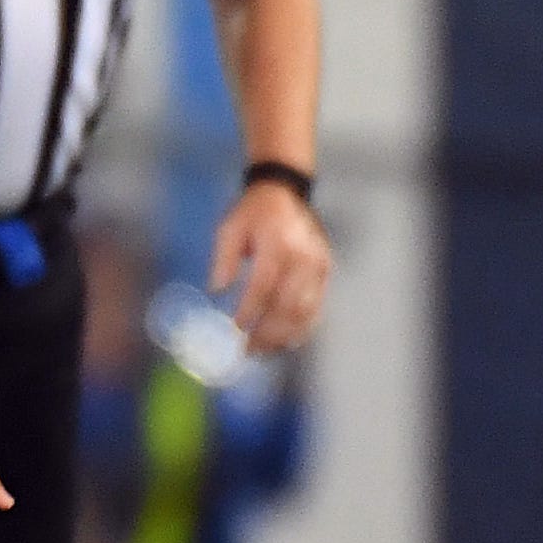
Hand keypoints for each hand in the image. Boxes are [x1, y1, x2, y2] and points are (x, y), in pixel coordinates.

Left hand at [209, 180, 330, 353]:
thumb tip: (217, 292)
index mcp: (278, 243)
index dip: (251, 310)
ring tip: (263, 351)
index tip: (236, 329)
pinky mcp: (326, 271)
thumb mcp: (229, 228)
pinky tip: (285, 340)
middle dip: (268, 332)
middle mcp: (304, 256)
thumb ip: (223, 260)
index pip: (264, 285)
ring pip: (306, 310)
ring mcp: (319, 265)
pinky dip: (302, 327)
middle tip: (247, 350)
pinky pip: (317, 306)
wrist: (284, 191)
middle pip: (288, 304)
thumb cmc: (251, 213)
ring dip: (284, 335)